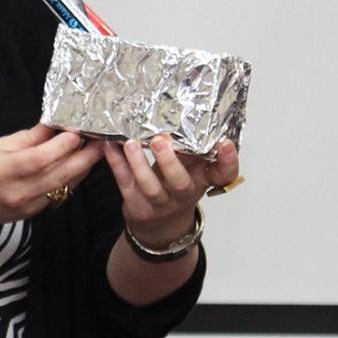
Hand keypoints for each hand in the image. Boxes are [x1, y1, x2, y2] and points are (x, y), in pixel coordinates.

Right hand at [0, 125, 106, 230]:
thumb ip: (29, 137)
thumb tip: (55, 125)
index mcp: (6, 170)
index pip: (42, 158)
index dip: (64, 144)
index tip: (78, 130)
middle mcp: (21, 191)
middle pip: (62, 173)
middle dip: (85, 156)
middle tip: (101, 139)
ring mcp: (30, 205)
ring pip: (66, 184)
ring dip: (83, 167)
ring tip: (96, 149)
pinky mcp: (35, 212)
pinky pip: (60, 192)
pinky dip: (71, 177)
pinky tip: (77, 165)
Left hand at [106, 136, 241, 241]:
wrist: (160, 225)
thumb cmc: (176, 186)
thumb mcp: (191, 170)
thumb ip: (191, 149)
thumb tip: (189, 112)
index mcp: (201, 181)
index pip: (223, 175)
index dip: (227, 161)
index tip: (224, 143)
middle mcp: (182, 193)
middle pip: (180, 182)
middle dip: (170, 162)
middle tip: (160, 140)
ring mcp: (158, 202)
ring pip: (149, 186)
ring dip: (138, 163)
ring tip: (130, 143)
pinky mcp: (135, 203)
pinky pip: (125, 182)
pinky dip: (117, 164)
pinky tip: (110, 146)